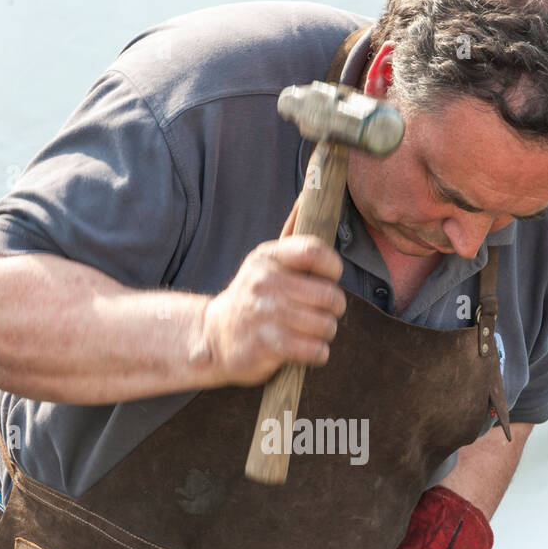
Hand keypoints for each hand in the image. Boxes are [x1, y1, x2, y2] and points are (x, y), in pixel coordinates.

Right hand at [200, 199, 346, 385]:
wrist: (214, 337)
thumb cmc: (252, 297)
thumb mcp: (266, 262)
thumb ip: (291, 233)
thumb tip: (307, 194)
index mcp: (269, 257)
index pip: (317, 252)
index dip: (333, 268)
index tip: (328, 278)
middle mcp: (265, 282)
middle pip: (329, 295)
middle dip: (333, 309)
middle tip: (321, 313)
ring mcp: (264, 314)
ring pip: (325, 325)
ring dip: (325, 333)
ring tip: (311, 331)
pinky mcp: (266, 345)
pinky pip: (314, 350)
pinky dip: (317, 353)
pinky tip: (305, 349)